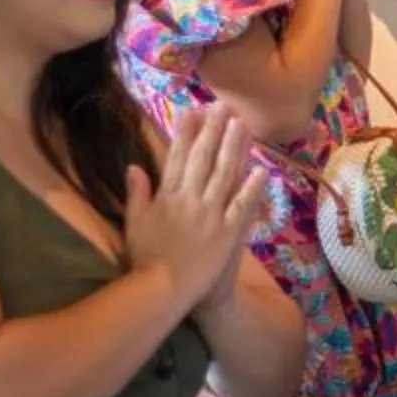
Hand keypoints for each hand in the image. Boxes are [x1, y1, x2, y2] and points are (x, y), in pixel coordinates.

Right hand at [124, 103, 265, 312]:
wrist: (164, 290)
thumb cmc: (146, 259)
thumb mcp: (134, 224)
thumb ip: (136, 194)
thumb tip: (134, 166)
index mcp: (167, 195)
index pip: (177, 156)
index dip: (186, 131)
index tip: (193, 109)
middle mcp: (190, 198)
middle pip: (204, 157)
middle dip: (213, 129)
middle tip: (223, 105)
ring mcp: (211, 214)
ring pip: (226, 173)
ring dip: (235, 147)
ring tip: (242, 124)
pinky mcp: (228, 231)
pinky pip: (243, 204)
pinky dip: (253, 186)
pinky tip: (262, 168)